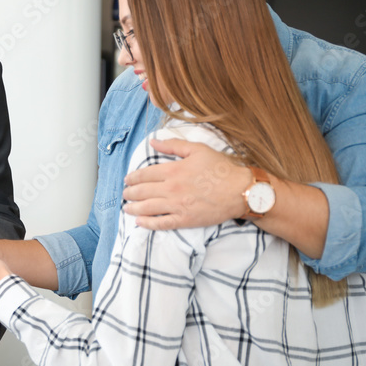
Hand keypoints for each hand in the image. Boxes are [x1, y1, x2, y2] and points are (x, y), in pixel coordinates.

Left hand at [122, 138, 251, 229]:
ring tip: (126, 208)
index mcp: (173, 170)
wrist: (240, 191)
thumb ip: (173, 145)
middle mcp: (171, 188)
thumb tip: (153, 141)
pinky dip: (147, 224)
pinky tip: (139, 223)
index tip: (127, 180)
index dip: (132, 177)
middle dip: (129, 193)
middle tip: (125, 194)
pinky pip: (161, 223)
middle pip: (142, 192)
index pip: (144, 174)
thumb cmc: (221, 168)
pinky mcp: (185, 220)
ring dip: (133, 208)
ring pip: (147, 208)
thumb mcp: (197, 150)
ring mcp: (177, 205)